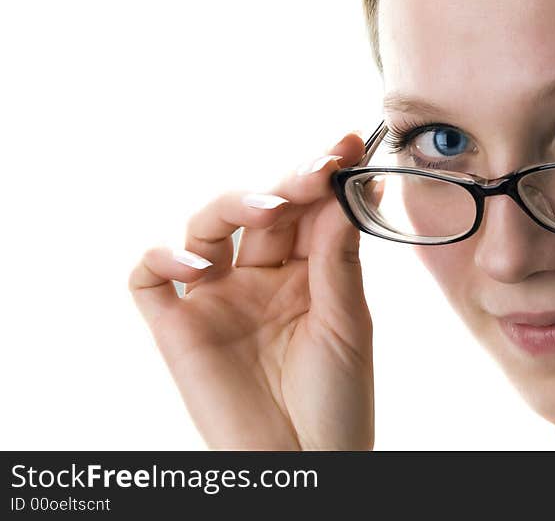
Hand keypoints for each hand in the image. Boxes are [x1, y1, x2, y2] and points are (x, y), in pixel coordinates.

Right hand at [128, 132, 373, 449]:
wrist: (306, 465)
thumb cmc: (336, 400)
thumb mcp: (346, 321)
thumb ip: (338, 257)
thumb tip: (346, 187)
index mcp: (307, 273)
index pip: (311, 210)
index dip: (326, 176)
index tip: (350, 143)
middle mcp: (260, 278)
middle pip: (263, 209)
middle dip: (290, 183)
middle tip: (318, 169)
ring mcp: (217, 298)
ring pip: (207, 226)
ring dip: (234, 204)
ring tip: (270, 208)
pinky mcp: (177, 325)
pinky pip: (150, 276)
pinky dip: (164, 258)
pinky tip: (200, 263)